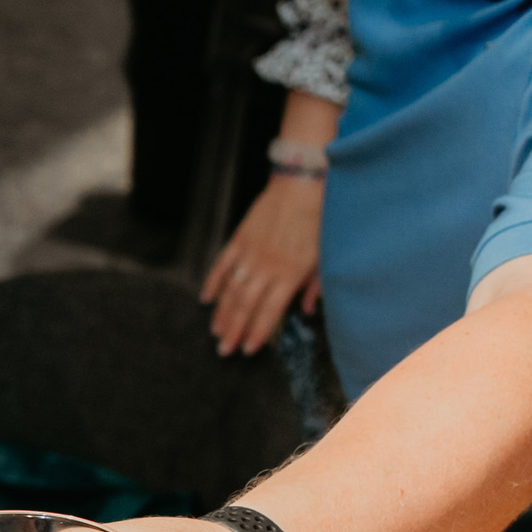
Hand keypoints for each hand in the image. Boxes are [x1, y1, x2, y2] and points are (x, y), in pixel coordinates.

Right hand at [202, 173, 323, 356]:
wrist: (302, 182)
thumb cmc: (319, 217)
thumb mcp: (325, 255)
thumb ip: (315, 285)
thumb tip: (307, 310)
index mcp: (290, 273)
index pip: (269, 312)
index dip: (257, 333)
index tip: (248, 349)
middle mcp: (266, 266)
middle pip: (244, 306)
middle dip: (233, 330)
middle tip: (224, 349)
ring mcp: (250, 253)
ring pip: (230, 290)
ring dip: (221, 313)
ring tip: (215, 331)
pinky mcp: (240, 239)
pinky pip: (221, 265)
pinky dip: (212, 283)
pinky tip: (206, 298)